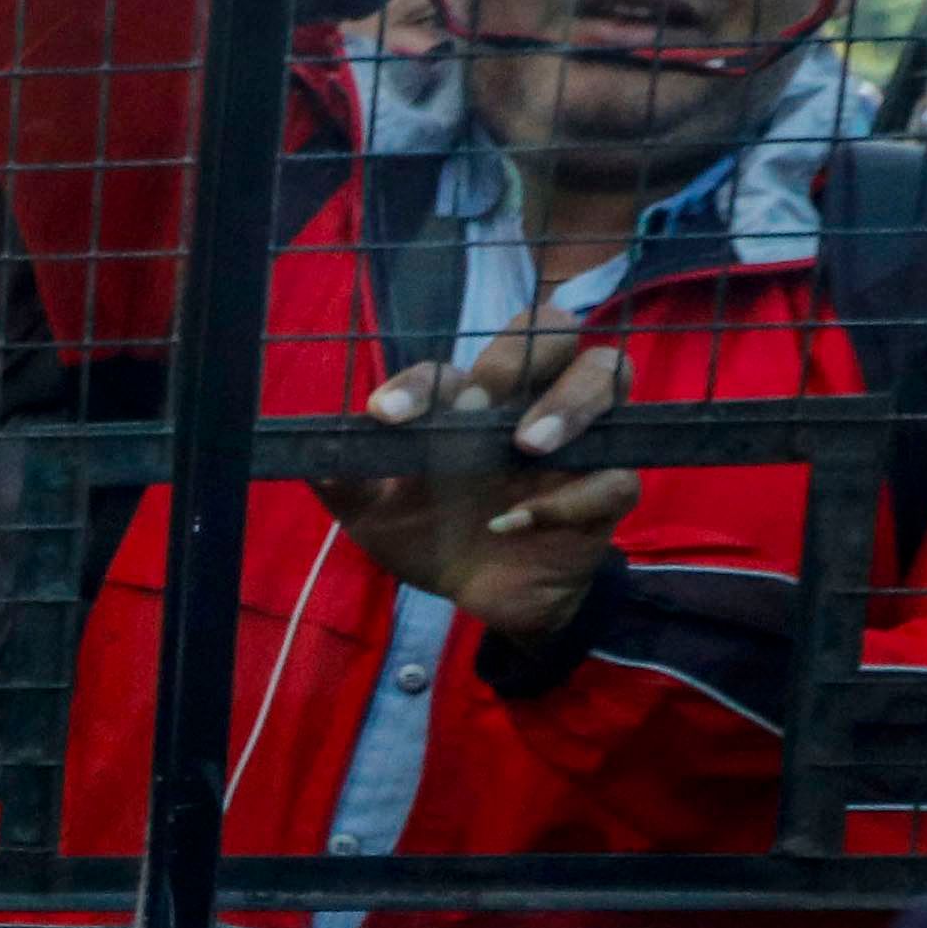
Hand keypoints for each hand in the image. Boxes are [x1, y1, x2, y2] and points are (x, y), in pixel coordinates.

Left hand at [317, 301, 635, 643]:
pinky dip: (573, 497)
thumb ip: (347, 482)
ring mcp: (578, 441)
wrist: (479, 597)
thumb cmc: (430, 535)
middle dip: (517, 355)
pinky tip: (519, 524)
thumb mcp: (376, 515)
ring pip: (609, 373)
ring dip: (569, 403)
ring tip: (527, 445)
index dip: (419, 384)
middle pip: (554, 331)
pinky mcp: (608, 492)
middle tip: (481, 401)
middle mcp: (528, 402)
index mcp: (472, 399)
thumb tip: (311, 455)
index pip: (452, 365)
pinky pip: (615, 476)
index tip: (384, 416)